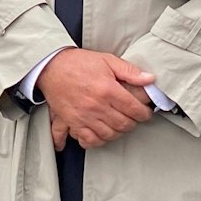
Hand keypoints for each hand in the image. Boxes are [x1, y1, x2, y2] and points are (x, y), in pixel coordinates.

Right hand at [38, 48, 155, 149]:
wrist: (51, 67)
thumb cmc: (78, 63)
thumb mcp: (107, 60)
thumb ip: (130, 71)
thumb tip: (149, 79)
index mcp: (108, 90)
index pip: (134, 109)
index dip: (144, 113)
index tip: (145, 113)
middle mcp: (97, 106)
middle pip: (124, 124)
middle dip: (133, 123)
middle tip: (133, 118)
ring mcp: (84, 116)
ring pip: (109, 134)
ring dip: (118, 132)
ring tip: (119, 125)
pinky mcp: (73, 122)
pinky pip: (89, 140)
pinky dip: (98, 141)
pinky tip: (102, 134)